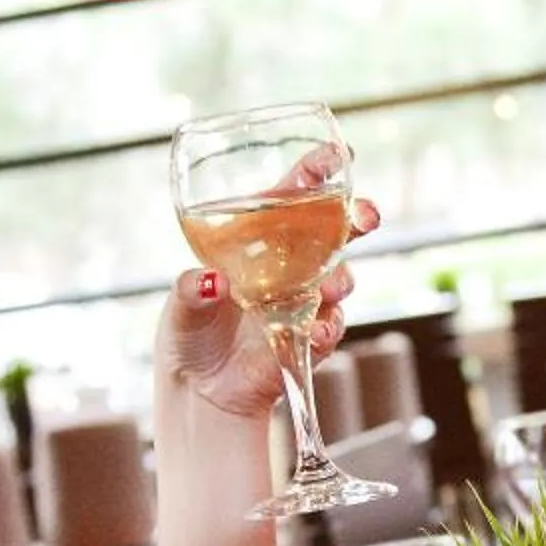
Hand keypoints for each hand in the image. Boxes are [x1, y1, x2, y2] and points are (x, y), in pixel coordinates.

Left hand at [163, 179, 379, 421]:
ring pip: (341, 276)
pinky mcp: (310, 335)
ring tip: (330, 287)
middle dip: (356, 217)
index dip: (317, 170)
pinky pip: (332, 325)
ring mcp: (304, 298)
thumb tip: (208, 281)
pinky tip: (317, 330)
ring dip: (343, 277)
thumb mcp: (181, 307)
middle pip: (335, 229)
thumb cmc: (190, 332)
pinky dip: (329, 326)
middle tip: (364, 216)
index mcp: (258, 238)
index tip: (337, 156)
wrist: (201, 389)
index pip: (293, 194)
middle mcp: (289, 263)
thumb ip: (191, 291)